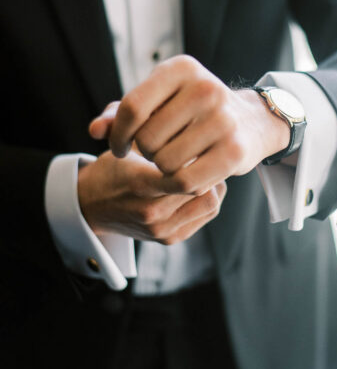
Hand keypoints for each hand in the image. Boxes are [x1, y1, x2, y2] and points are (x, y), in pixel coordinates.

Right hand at [78, 148, 226, 243]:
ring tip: (204, 170)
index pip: (185, 176)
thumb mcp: (128, 145)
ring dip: (213, 186)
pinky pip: (206, 215)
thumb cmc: (114, 169)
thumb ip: (157, 135)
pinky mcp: (170, 238)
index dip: (200, 160)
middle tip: (210, 157)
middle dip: (210, 171)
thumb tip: (194, 129)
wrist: (91, 204)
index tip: (202, 147)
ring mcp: (161, 229)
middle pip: (204, 191)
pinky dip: (208, 199)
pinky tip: (200, 185)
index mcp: (139, 184)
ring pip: (211, 204)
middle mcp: (151, 212)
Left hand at [90, 55, 289, 193]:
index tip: (120, 148)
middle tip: (157, 152)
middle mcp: (206, 89)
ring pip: (164, 162)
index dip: (118, 134)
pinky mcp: (235, 151)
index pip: (132, 107)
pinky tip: (182, 175)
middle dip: (144, 152)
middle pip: (147, 138)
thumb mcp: (159, 101)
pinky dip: (178, 184)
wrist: (251, 123)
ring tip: (174, 159)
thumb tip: (95, 130)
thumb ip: (120, 114)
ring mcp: (224, 120)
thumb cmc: (193, 112)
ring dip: (162, 169)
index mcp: (182, 68)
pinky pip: (186, 180)